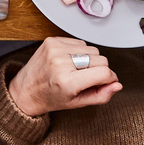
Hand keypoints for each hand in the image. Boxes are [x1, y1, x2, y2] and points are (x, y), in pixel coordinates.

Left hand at [6, 36, 120, 117]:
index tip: (106, 82)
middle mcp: (60, 62)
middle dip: (100, 70)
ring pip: (92, 49)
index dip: (110, 78)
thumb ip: (101, 95)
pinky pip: (79, 42)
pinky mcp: (52, 40)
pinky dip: (79, 52)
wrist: (26, 89)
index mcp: (67, 81)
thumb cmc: (50, 97)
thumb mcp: (77, 103)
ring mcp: (55, 49)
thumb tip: (117, 85)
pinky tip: (69, 61)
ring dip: (89, 59)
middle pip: (101, 59)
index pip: (104, 72)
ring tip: (76, 70)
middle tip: (87, 79)